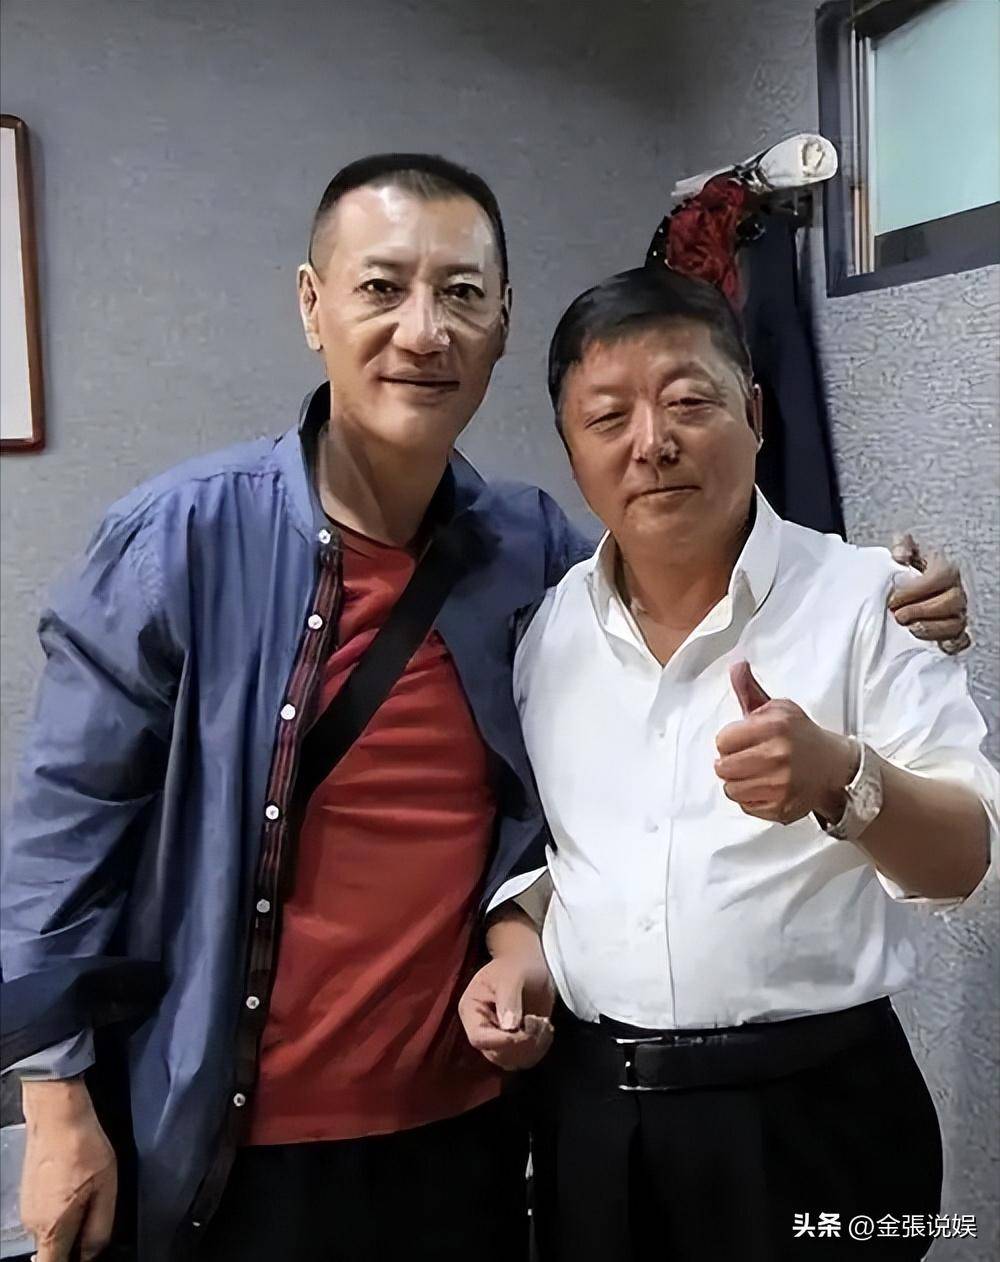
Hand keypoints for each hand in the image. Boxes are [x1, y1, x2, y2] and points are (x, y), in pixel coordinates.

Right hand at [21, 1078, 116, 1261]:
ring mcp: (27, 1207)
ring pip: (51, 1229)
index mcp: (52, 1227)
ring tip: (88, 1191)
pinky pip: (46, 1212)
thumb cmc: (82, 1146)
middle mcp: (33, 1223)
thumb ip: (99, 1228)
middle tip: (95, 1213)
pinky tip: (76, 1183)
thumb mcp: (106, 1188)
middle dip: (75, 1240)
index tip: (86, 1251)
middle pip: (54, 1249)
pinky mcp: (28, 1193)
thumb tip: (93, 1253)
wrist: (57, 1114)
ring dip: (70, 1221)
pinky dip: (61, 1206)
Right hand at [458, 950, 554, 1071]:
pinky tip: (546, 1029)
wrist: (529, 965)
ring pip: (511, 1061)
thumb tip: (509, 1027)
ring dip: (532, 1047)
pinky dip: (539, 1049)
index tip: (523, 1031)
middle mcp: (481, 1030)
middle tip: (539, 1022)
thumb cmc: (516, 966)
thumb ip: (509, 999)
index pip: (478, 1038)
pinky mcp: (515, 1045)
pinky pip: (525, 1060)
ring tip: (544, 1023)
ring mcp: (498, 1040)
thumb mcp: (512, 976)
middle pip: (495, 1054)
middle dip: (521, 1044)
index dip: (500, 1041)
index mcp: (471, 1010)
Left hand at [714, 661, 857, 824]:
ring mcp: (781, 785)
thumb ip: (750, 690)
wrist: (833, 767)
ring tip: (754, 773)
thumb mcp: (778, 708)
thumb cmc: (799, 735)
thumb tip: (736, 665)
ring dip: (738, 782)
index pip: (723, 740)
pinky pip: (746, 806)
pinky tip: (765, 787)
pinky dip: (750, 798)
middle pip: (723, 767)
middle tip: (746, 758)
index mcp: (775, 726)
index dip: (729, 740)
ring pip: (731, 789)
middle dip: (730, 762)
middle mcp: (778, 756)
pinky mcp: (783, 807)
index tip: (743, 740)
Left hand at [889, 533, 969, 652]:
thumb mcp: (904, 551)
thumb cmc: (909, 568)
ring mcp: (957, 613)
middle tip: (898, 615)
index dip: (917, 590)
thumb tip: (901, 555)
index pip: (940, 577)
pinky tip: (937, 644)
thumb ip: (902, 546)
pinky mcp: (954, 632)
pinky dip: (951, 644)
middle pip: (951, 602)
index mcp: (946, 568)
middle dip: (922, 611)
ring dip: (931, 629)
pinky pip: (961, 641)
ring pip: (956, 624)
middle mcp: (956, 591)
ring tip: (910, 628)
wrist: (909, 583)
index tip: (894, 598)